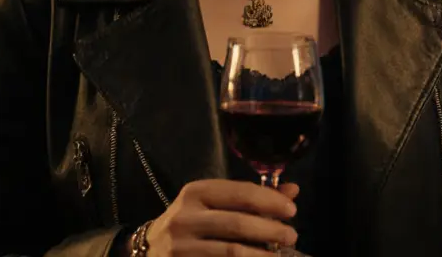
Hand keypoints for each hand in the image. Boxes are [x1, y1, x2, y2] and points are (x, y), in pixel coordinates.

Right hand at [145, 178, 299, 255]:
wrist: (149, 251)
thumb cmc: (190, 223)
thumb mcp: (213, 203)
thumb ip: (250, 197)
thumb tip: (292, 191)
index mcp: (195, 193)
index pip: (239, 192)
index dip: (269, 201)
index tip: (292, 210)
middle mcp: (185, 217)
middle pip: (237, 224)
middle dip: (270, 230)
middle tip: (292, 236)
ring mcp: (181, 247)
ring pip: (232, 252)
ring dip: (262, 255)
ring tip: (281, 255)